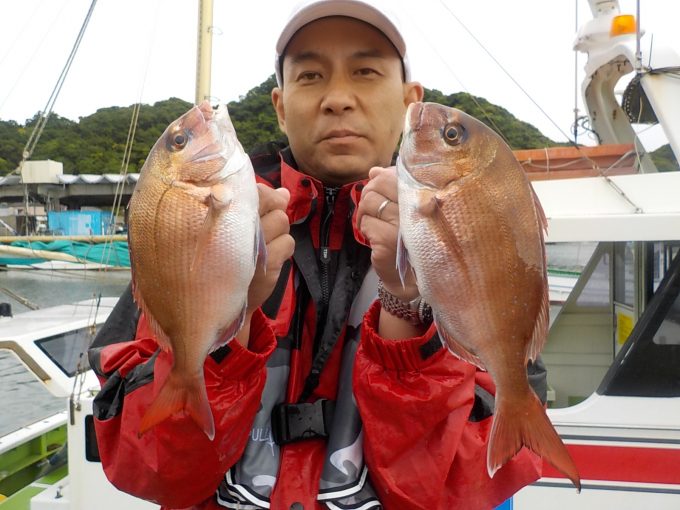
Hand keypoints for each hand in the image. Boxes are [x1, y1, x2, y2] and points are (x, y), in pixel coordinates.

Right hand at [236, 184, 293, 345]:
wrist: (219, 303)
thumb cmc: (224, 259)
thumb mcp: (236, 230)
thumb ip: (260, 208)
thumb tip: (285, 192)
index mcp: (221, 215)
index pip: (254, 191)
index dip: (265, 196)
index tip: (261, 207)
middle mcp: (234, 229)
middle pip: (272, 204)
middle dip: (274, 211)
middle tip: (264, 226)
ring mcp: (251, 248)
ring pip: (282, 221)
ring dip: (278, 231)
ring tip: (263, 243)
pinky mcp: (267, 266)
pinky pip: (288, 242)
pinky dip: (283, 249)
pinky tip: (269, 257)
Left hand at [356, 166, 418, 302]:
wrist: (414, 278)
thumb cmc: (411, 241)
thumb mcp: (406, 211)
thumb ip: (393, 188)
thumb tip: (374, 171)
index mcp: (425, 197)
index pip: (395, 174)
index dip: (382, 179)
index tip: (382, 191)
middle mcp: (417, 209)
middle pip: (378, 184)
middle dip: (369, 194)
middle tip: (371, 208)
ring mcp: (403, 225)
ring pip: (369, 202)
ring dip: (365, 213)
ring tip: (373, 223)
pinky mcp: (388, 241)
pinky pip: (366, 223)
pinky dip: (365, 229)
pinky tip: (375, 237)